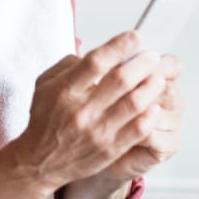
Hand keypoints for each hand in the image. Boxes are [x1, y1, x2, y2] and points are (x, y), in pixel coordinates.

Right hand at [13, 31, 170, 191]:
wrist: (40, 161)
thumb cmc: (45, 119)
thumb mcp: (44, 84)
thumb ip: (69, 65)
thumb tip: (99, 53)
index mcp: (64, 91)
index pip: (95, 63)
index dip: (118, 47)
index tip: (134, 37)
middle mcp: (81, 110)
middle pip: (121, 81)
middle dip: (142, 64)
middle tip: (152, 56)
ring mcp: (97, 132)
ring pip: (135, 104)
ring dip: (152, 86)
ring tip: (158, 77)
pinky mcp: (110, 149)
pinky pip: (139, 129)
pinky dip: (151, 114)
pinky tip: (154, 104)